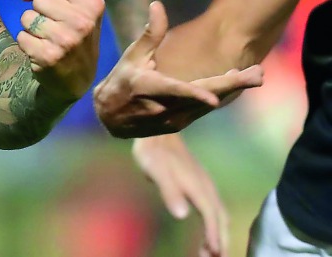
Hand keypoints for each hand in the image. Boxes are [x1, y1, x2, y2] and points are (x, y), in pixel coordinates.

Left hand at [16, 0, 105, 102]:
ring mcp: (66, 40)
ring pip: (27, 17)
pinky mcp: (48, 56)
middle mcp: (83, 22)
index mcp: (93, 4)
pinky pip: (21, 36)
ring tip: (48, 39)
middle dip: (41, 11)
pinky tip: (42, 51)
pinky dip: (27, 43)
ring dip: (32, 27)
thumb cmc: (73, 33)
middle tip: (55, 27)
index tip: (62, 10)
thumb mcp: (73, 4)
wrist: (77, 78)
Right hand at [93, 1, 263, 137]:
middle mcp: (164, 108)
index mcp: (150, 88)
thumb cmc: (121, 81)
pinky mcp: (179, 125)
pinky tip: (234, 81)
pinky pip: (203, 109)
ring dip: (231, 89)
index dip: (195, 95)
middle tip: (257, 74)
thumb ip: (150, 34)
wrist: (111, 117)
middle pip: (204, 97)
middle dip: (232, 86)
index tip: (215, 98)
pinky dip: (219, 95)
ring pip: (208, 104)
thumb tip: (157, 5)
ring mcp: (173, 120)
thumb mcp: (132, 57)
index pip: (176, 91)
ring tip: (254, 74)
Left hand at [132, 134, 227, 256]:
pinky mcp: (200, 183)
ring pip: (218, 213)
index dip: (214, 236)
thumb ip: (170, 193)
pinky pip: (213, 208)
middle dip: (221, 239)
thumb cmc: (155, 153)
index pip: (211, 216)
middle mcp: (206, 188)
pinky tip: (208, 228)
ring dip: (218, 232)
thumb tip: (182, 215)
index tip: (215, 252)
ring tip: (213, 251)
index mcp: (199, 188)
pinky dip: (214, 222)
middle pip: (219, 218)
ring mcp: (205, 185)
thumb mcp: (158, 172)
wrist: (157, 132)